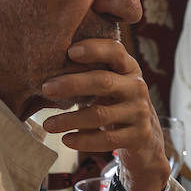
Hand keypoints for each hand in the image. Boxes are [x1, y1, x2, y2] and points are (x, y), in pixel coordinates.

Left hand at [41, 39, 169, 190]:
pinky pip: (107, 140)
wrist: (145, 139)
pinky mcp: (137, 136)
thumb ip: (90, 73)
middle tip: (46, 88)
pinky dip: (83, 140)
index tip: (70, 52)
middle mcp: (137, 87)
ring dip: (70, 119)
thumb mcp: (111, 84)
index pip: (115, 51)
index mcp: (128, 68)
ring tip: (47, 124)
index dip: (94, 49)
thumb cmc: (116, 104)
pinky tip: (66, 140)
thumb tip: (45, 66)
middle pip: (103, 81)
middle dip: (72, 84)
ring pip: (100, 114)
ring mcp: (139, 112)